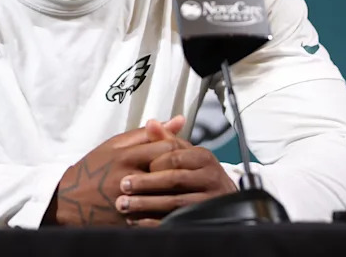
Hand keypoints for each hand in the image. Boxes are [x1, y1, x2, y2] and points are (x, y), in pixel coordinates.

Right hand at [44, 116, 186, 226]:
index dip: (179, 148)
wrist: (70, 200)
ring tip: (183, 188)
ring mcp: (129, 201)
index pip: (165, 147)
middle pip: (169, 171)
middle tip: (188, 171)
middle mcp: (129, 177)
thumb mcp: (116, 144)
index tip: (181, 152)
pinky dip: (168, 211)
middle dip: (181, 170)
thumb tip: (180, 120)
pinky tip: (172, 206)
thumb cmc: (95, 167)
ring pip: (167, 196)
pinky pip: (157, 216)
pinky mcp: (129, 220)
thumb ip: (147, 133)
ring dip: (178, 192)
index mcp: (126, 156)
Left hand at [117, 119, 237, 226]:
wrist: (222, 199)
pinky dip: (154, 222)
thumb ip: (167, 139)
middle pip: (174, 180)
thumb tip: (150, 123)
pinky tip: (137, 221)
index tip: (133, 167)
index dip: (152, 163)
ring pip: (174, 202)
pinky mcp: (203, 220)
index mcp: (203, 158)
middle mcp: (210, 178)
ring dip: (146, 204)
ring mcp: (209, 201)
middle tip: (123, 185)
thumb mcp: (186, 153)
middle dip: (145, 184)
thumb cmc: (198, 173)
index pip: (174, 157)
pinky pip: (176, 221)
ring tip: (124, 205)